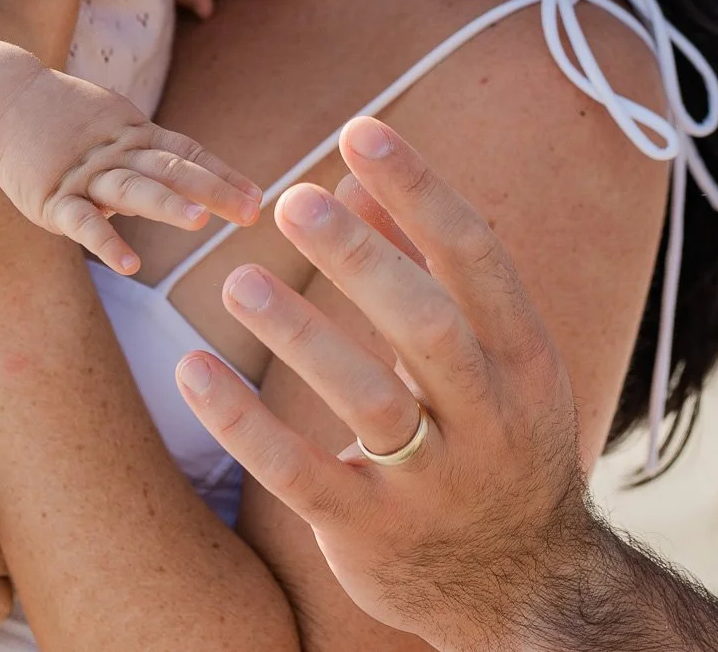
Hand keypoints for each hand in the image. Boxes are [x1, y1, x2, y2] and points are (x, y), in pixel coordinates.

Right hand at [0, 67, 262, 273]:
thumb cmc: (62, 116)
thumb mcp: (113, 124)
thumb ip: (149, 154)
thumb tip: (193, 188)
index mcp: (135, 135)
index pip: (188, 154)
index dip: (223, 175)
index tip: (258, 197)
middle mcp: (117, 153)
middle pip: (172, 170)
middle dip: (213, 191)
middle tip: (249, 212)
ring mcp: (85, 175)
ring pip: (131, 189)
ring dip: (167, 205)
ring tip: (199, 222)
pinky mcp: (51, 197)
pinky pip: (82, 222)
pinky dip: (106, 242)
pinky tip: (130, 265)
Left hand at [175, 117, 596, 651]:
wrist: (525, 586)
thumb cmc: (496, 437)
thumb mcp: (489, 354)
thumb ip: (426, 265)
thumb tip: (364, 177)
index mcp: (524, 358)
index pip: (477, 258)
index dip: (420, 190)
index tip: (361, 132)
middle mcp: (490, 417)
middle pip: (427, 325)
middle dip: (362, 258)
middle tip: (295, 198)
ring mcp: (433, 482)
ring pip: (369, 403)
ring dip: (302, 336)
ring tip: (237, 278)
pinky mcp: (371, 532)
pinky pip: (302, 474)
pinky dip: (245, 424)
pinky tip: (192, 370)